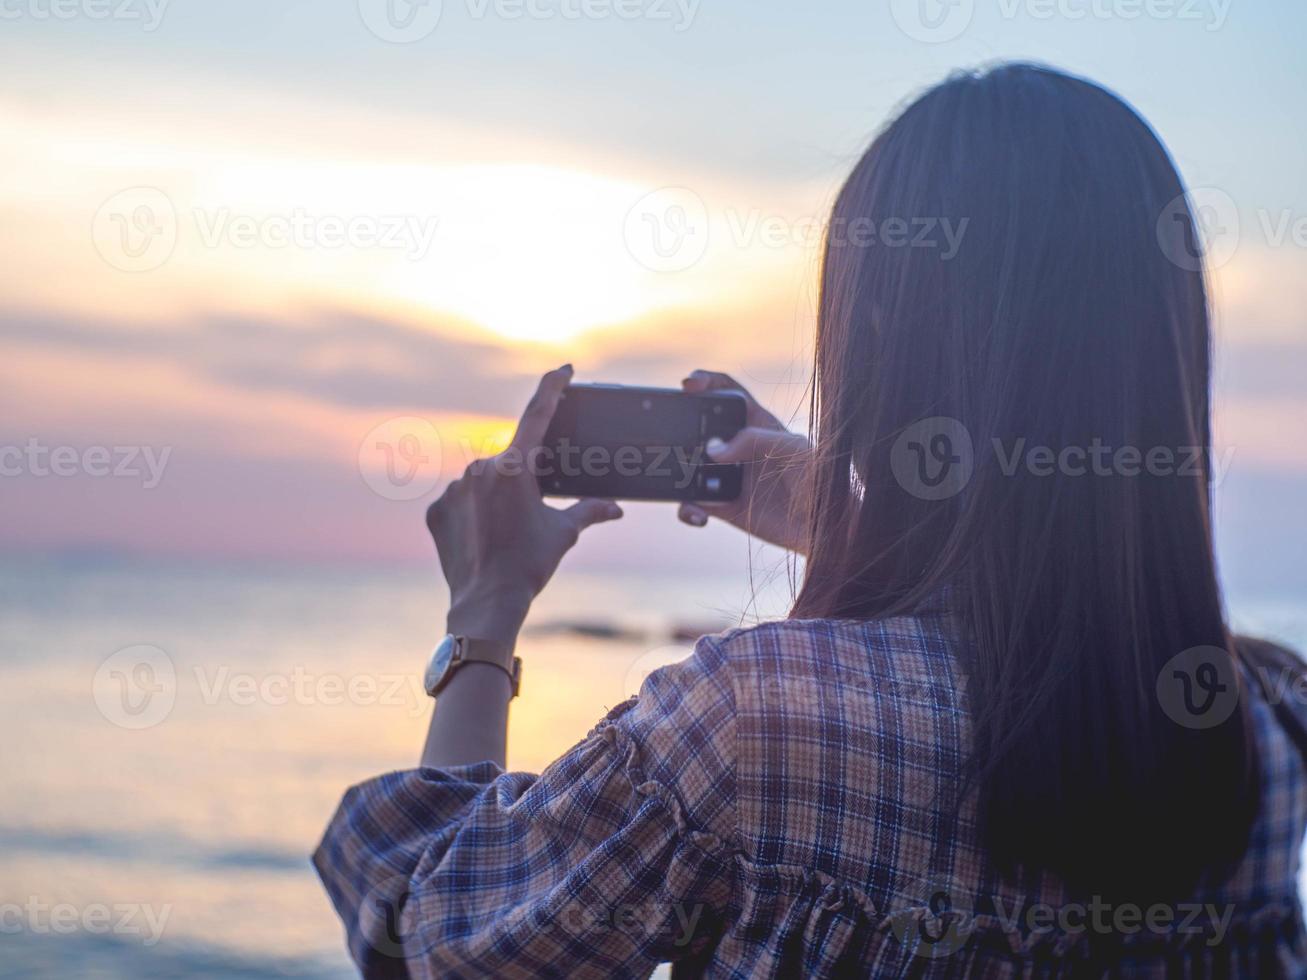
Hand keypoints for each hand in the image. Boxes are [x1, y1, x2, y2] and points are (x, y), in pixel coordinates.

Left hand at [426, 365, 622, 642]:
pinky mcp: (435, 509)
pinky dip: (472, 513)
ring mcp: (453, 489)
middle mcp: (480, 469)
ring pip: (482, 481)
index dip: (552, 388)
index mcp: (515, 467)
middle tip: (529, 514)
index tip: (563, 370)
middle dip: (523, 480)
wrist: (486, 603)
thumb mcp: (564, 533)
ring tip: (505, 534)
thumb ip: (590, 511)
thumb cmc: (529, 565)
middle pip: (509, 461)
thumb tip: (616, 507)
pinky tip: (482, 538)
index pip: (538, 414)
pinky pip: (459, 501)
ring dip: (496, 497)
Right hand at [678, 370, 810, 553]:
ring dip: (678, 472)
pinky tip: (697, 515)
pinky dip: (688, 509)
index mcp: (757, 423)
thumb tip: (713, 449)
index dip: (706, 382)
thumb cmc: (821, 481)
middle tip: (674, 437)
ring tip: (683, 482)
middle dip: (681, 427)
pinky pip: (694, 504)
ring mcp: (728, 477)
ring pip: (689, 466)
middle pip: (699, 427)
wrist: (827, 528)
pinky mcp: (724, 506)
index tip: (689, 385)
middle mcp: (738, 447)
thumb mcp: (794, 450)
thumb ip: (754, 440)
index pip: (727, 392)